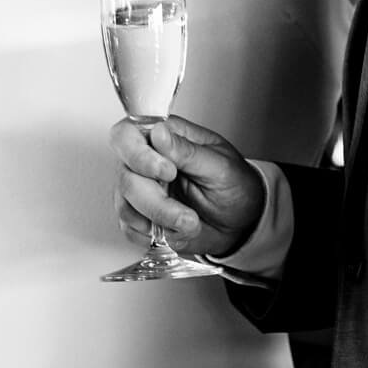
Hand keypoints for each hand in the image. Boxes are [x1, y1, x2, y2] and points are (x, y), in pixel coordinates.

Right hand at [110, 114, 265, 260]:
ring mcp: (140, 189)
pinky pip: (129, 228)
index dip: (138, 154)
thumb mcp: (220, 166)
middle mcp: (146, 161)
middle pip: (125, 176)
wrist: (242, 222)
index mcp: (165, 137)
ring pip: (125, 206)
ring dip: (159, 221)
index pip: (127, 135)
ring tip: (190, 223)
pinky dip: (154, 235)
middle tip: (187, 214)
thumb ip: (187, 151)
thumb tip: (159, 132)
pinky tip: (176, 231)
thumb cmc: (235, 186)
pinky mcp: (140, 216)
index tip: (168, 172)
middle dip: (156, 201)